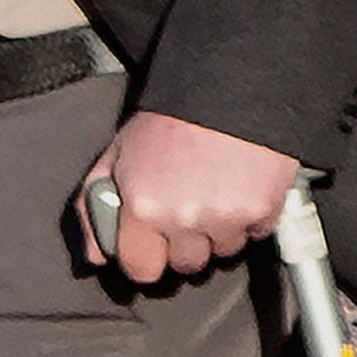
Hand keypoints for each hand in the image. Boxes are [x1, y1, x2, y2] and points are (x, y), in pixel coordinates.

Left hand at [78, 109, 297, 285]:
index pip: (140, 269)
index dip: (145, 258)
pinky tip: (238, 185)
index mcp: (141, 206)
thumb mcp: (116, 153)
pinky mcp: (262, 211)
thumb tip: (95, 256)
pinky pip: (254, 235)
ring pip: (221, 252)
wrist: (226, 87)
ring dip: (218, 231)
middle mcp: (182, 218)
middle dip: (184, 244)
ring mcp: (224, 218)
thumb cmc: (168, 118)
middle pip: (185, 266)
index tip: (151, 246)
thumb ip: (95, 206)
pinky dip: (249, 217)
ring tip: (214, 189)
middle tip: (186, 207)